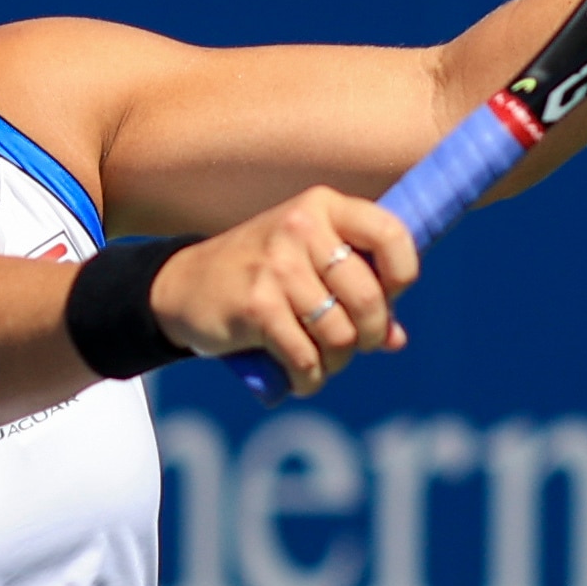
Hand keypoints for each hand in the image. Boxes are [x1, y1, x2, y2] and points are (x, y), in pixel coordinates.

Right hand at [154, 187, 421, 392]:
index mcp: (323, 206)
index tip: (388, 297)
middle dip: (369, 335)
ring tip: (323, 362)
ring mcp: (278, 266)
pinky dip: (310, 379)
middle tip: (355, 344)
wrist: (184, 286)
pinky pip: (306, 358)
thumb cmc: (260, 274)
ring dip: (337, 361)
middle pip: (369, 298)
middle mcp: (301, 228)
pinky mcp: (257, 305)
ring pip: (340, 335)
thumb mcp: (307, 262)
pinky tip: (302, 378)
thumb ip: (355, 288)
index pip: (393, 235)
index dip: (402, 277)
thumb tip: (396, 339)